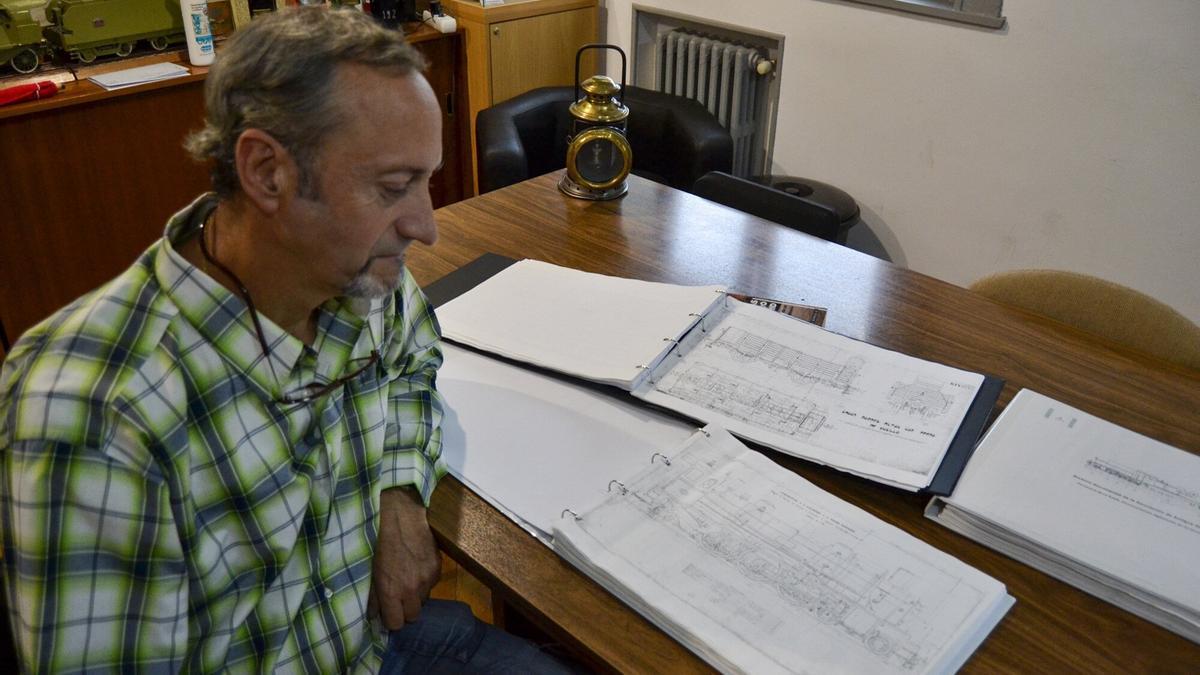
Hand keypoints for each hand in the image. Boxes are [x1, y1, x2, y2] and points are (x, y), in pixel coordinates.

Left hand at [367, 487, 441, 628]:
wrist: (400, 514)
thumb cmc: (378, 540)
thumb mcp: (370, 569)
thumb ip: (372, 596)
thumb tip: (374, 616)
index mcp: (391, 591)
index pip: (396, 624)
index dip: (391, 619)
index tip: (388, 611)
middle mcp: (411, 589)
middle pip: (413, 616)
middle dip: (405, 610)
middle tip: (398, 596)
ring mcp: (427, 578)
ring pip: (424, 600)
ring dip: (415, 594)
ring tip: (407, 577)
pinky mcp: (438, 567)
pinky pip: (432, 583)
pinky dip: (425, 579)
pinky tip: (416, 564)